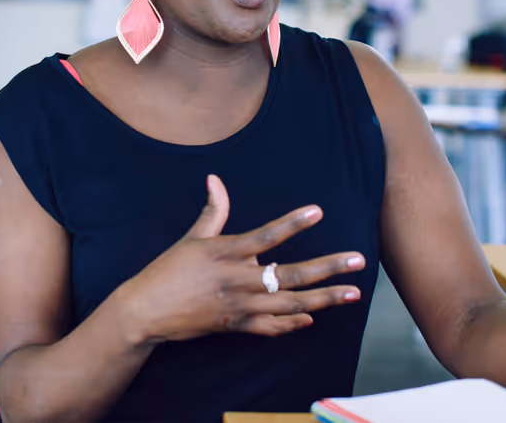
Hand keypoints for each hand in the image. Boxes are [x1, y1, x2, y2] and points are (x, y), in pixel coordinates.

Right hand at [116, 174, 365, 343]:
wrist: (146, 310)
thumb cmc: (169, 270)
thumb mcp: (192, 238)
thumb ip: (212, 210)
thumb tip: (214, 179)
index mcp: (227, 253)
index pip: (267, 235)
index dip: (293, 223)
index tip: (318, 212)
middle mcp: (238, 280)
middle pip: (291, 275)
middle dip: (329, 268)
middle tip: (358, 261)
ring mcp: (240, 306)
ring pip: (290, 304)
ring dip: (324, 299)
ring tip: (351, 293)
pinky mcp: (236, 326)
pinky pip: (271, 327)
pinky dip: (292, 324)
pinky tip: (312, 317)